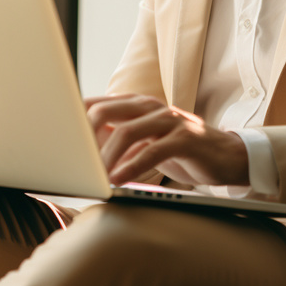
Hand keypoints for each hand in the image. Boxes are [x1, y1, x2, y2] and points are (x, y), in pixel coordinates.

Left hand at [84, 93, 249, 187]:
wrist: (227, 155)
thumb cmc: (181, 150)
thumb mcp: (144, 142)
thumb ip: (116, 137)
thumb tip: (79, 144)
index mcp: (137, 104)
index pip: (95, 104)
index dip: (74, 124)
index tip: (58, 145)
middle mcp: (151, 106)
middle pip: (105, 112)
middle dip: (83, 139)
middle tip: (72, 163)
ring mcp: (169, 120)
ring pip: (126, 132)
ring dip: (105, 159)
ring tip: (94, 178)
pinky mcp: (185, 138)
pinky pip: (153, 151)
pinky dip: (132, 167)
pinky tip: (119, 181)